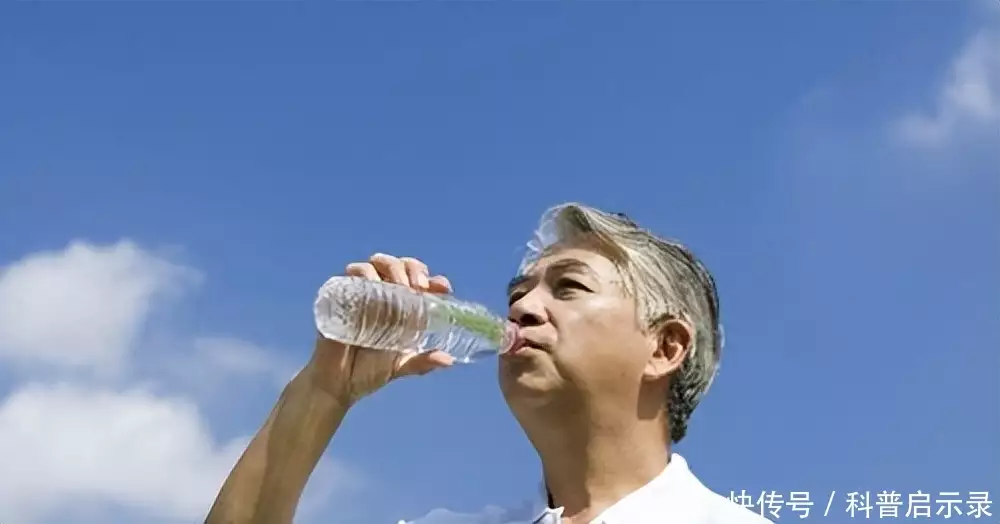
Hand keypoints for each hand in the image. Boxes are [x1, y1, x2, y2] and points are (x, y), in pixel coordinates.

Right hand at [308, 253, 455, 403]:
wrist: (336, 383)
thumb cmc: (369, 372)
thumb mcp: (401, 366)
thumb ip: (422, 362)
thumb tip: (448, 360)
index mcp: (403, 308)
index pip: (421, 282)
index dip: (433, 281)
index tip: (441, 288)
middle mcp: (385, 296)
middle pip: (401, 266)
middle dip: (412, 270)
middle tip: (417, 288)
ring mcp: (363, 293)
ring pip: (378, 263)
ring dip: (391, 268)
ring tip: (398, 285)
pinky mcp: (343, 295)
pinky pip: (352, 274)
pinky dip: (363, 273)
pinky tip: (371, 285)